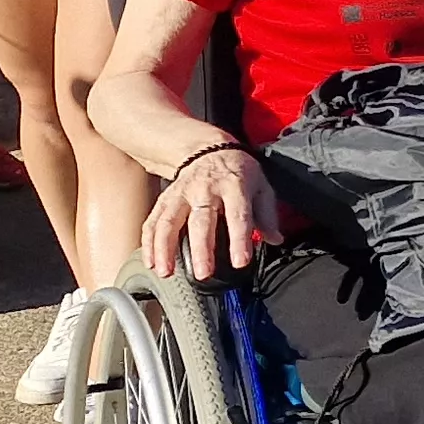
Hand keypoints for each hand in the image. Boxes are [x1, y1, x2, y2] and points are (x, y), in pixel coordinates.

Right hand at [144, 145, 278, 282]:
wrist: (209, 150)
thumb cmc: (238, 173)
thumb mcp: (261, 186)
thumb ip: (267, 215)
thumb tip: (274, 240)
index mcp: (234, 186)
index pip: (238, 215)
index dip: (240, 239)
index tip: (240, 262)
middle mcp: (204, 189)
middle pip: (201, 220)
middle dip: (201, 249)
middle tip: (203, 273)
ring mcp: (181, 193)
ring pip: (169, 221)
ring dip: (165, 248)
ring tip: (166, 272)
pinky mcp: (165, 199)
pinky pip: (153, 221)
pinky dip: (149, 243)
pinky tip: (150, 263)